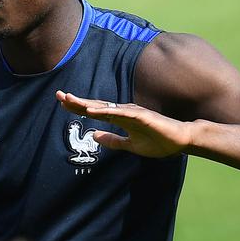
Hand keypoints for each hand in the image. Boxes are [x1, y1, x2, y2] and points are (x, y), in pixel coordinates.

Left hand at [56, 91, 193, 157]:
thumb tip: (94, 137)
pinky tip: (93, 111)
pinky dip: (106, 112)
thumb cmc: (158, 141)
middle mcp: (124, 112)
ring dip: (87, 104)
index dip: (78, 107)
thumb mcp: (130, 145)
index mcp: (120, 118)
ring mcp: (132, 113)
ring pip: (105, 107)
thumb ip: (113, 141)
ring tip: (69, 100)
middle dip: (76, 101)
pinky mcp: (142, 117)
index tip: (62, 103)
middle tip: (58, 95)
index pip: (95, 111)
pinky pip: (121, 114)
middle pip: (96, 106)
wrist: (181, 141)